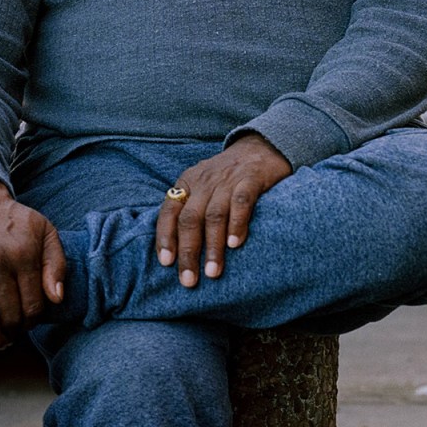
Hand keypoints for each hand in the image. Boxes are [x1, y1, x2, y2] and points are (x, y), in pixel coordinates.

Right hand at [0, 177, 65, 349]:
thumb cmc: (11, 219)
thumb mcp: (44, 231)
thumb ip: (56, 263)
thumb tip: (57, 298)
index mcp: (23, 253)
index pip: (34, 303)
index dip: (35, 319)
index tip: (31, 321)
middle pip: (10, 314)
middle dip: (16, 330)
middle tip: (16, 333)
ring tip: (0, 341)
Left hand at [156, 134, 291, 287]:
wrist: (262, 147)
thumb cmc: (228, 176)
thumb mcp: (202, 186)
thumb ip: (190, 209)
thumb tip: (177, 249)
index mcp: (187, 183)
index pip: (169, 211)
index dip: (165, 237)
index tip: (166, 263)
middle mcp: (204, 181)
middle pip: (190, 219)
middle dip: (188, 252)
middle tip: (189, 280)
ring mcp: (227, 180)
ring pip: (214, 215)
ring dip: (212, 246)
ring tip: (213, 272)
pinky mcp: (251, 179)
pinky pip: (241, 203)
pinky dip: (237, 224)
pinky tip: (235, 244)